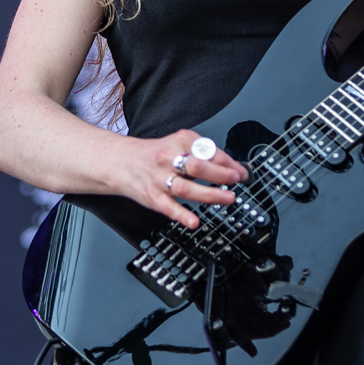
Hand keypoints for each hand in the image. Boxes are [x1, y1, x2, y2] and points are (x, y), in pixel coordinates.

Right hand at [116, 129, 250, 229]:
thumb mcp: (179, 145)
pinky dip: (182, 215)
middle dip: (220, 174)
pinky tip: (194, 222)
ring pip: (186, 188)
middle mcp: (168, 159)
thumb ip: (204, 155)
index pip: (208, 151)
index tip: (241, 171)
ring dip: (209, 195)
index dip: (228, 162)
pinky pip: (168, 207)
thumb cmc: (155, 155)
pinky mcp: (152, 196)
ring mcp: (159, 179)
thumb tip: (233, 168)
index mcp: (179, 142)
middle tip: (236, 180)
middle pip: (197, 166)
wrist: (122, 162)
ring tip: (228, 199)